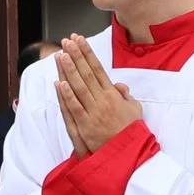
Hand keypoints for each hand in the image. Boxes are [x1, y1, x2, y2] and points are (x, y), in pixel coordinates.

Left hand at [54, 37, 141, 156]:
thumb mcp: (135, 110)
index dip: (88, 54)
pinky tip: (59, 83)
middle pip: (87, 74)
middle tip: (67, 41)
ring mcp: (93, 113)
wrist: (130, 154)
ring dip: (69, 70)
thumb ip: (126, 96)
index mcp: (114, 96)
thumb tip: (119, 84)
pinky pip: (74, 109)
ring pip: (79, 88)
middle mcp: (103, 101)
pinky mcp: (86, 126)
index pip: (98, 69)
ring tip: (61, 54)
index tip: (80, 40)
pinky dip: (66, 96)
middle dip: (76, 56)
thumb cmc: (131, 132)